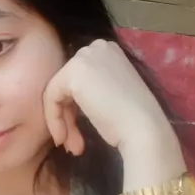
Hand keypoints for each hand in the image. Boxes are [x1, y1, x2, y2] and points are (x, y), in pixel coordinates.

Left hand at [43, 40, 172, 156]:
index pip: (79, 79)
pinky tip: (63, 138)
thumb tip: (65, 102)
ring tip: (72, 147)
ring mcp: (84, 56)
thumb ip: (91, 91)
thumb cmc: (132, 120)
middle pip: (66, 84)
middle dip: (68, 117)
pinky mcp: (73, 72)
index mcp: (108, 51)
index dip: (75, 109)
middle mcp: (96, 47)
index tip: (79, 136)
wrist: (143, 129)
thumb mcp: (109, 96)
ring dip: (63, 122)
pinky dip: (54, 119)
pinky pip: (51, 96)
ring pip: (57, 91)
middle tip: (74, 145)